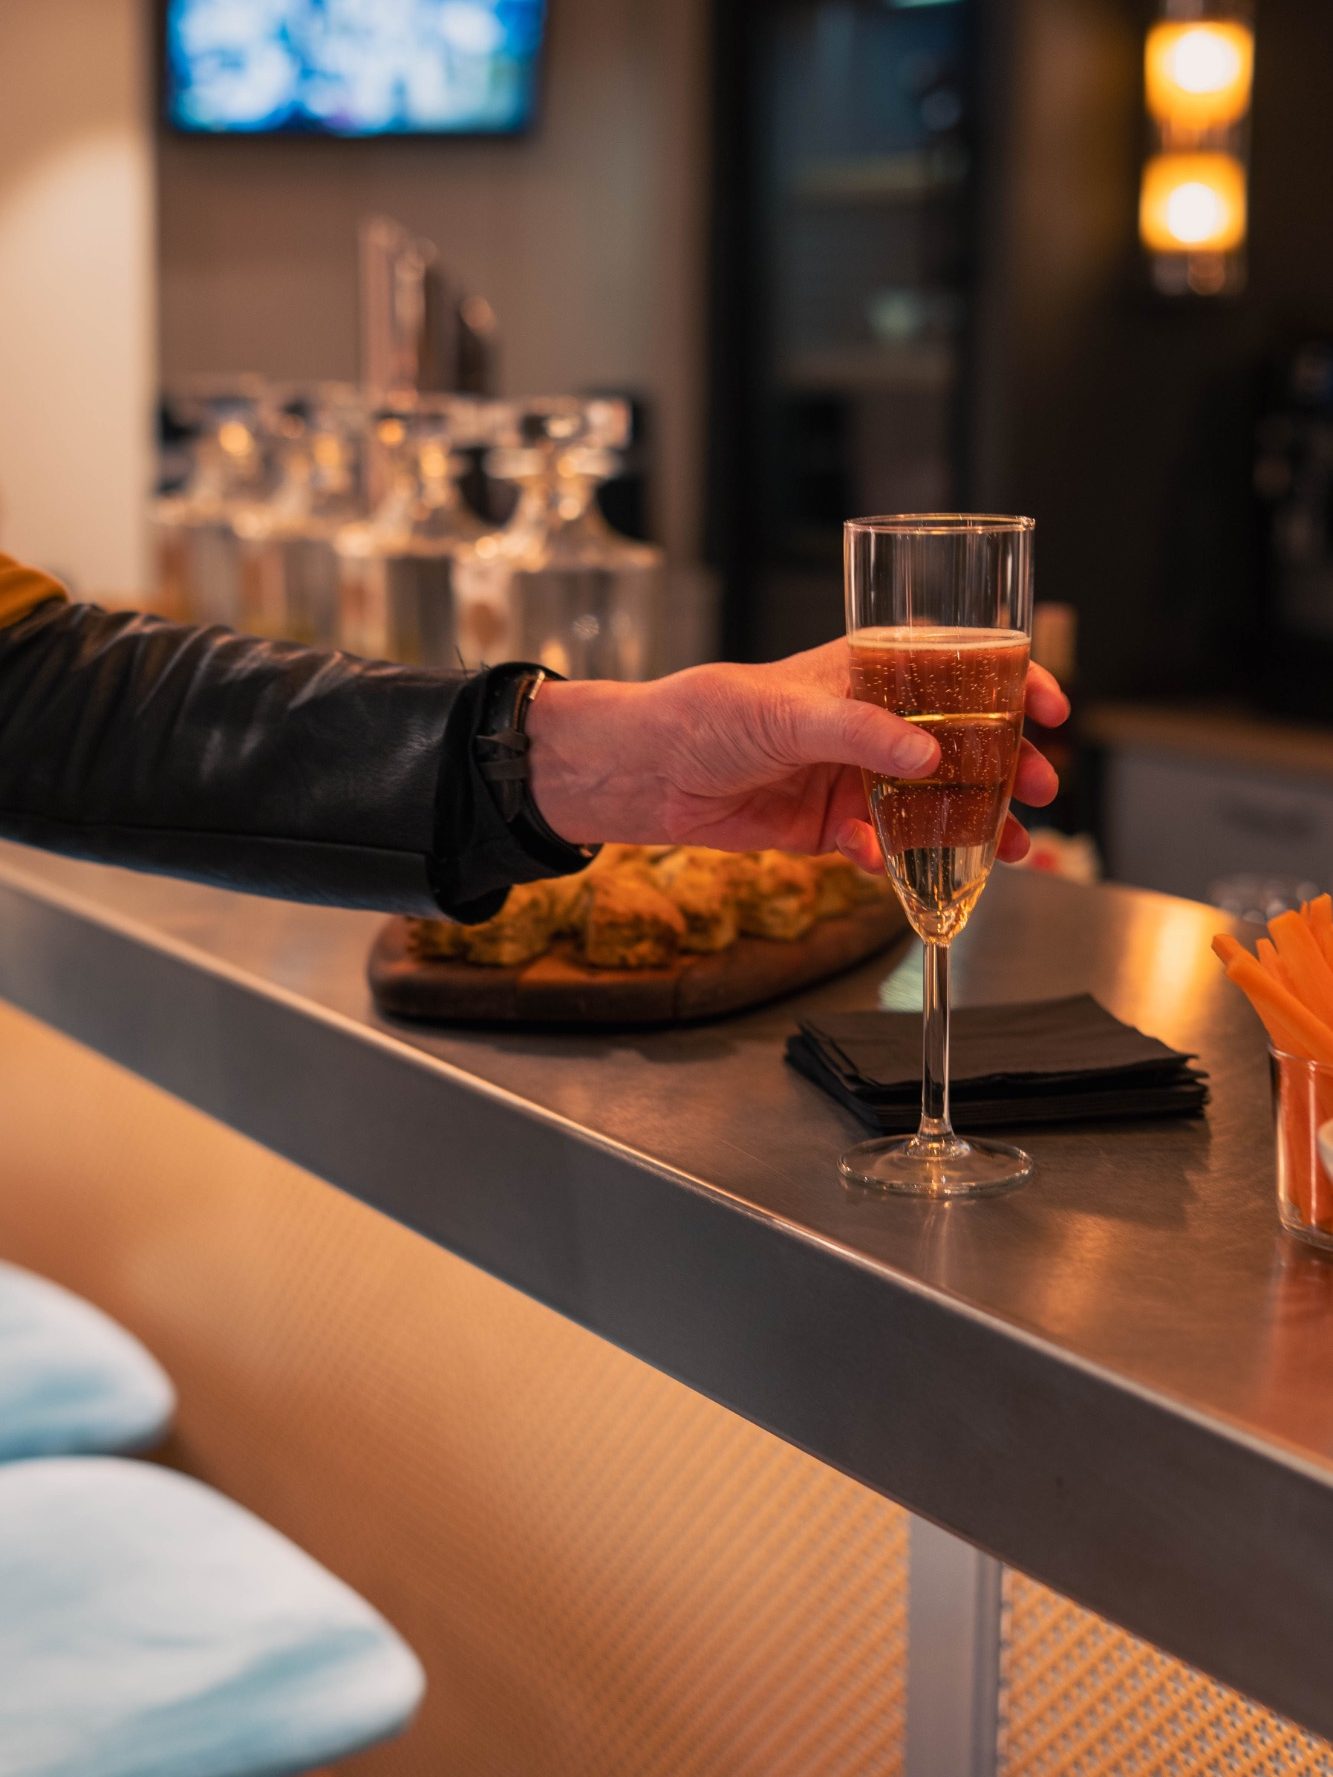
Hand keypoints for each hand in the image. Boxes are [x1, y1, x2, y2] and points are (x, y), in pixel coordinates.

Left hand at [527, 638, 1068, 867]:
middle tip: (1038, 790)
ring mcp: (855, 775)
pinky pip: (881, 846)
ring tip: (1008, 850)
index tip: (1049, 709)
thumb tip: (929, 755)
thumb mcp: (791, 711)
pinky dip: (893, 859)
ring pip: (932, 801)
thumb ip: (861, 733)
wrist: (649, 773)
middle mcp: (871, 723)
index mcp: (869, 673)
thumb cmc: (710, 713)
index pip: (957, 668)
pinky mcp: (830, 825)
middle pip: (961, 742)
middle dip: (1006, 766)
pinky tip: (887, 865)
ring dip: (970, 824)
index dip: (1012, 682)